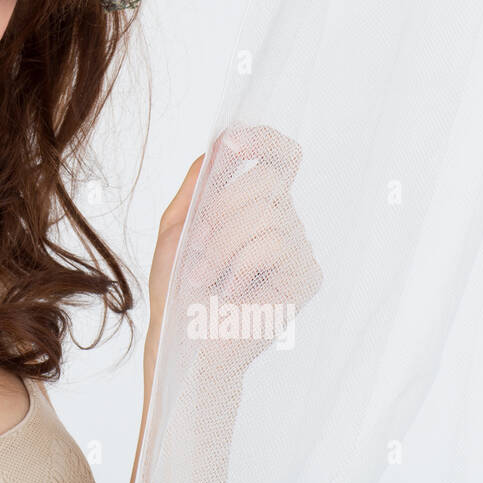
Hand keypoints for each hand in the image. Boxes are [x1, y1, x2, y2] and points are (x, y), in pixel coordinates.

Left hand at [151, 124, 323, 374]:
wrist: (183, 342)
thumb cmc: (178, 291)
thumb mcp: (177, 228)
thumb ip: (198, 185)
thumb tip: (219, 144)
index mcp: (254, 205)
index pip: (279, 156)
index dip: (264, 139)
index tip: (233, 144)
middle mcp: (283, 220)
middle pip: (267, 179)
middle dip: (221, 211)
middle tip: (198, 250)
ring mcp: (297, 247)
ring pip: (267, 212)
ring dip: (222, 245)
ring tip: (206, 277)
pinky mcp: (305, 275)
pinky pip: (275, 242)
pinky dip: (239, 263)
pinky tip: (229, 290)